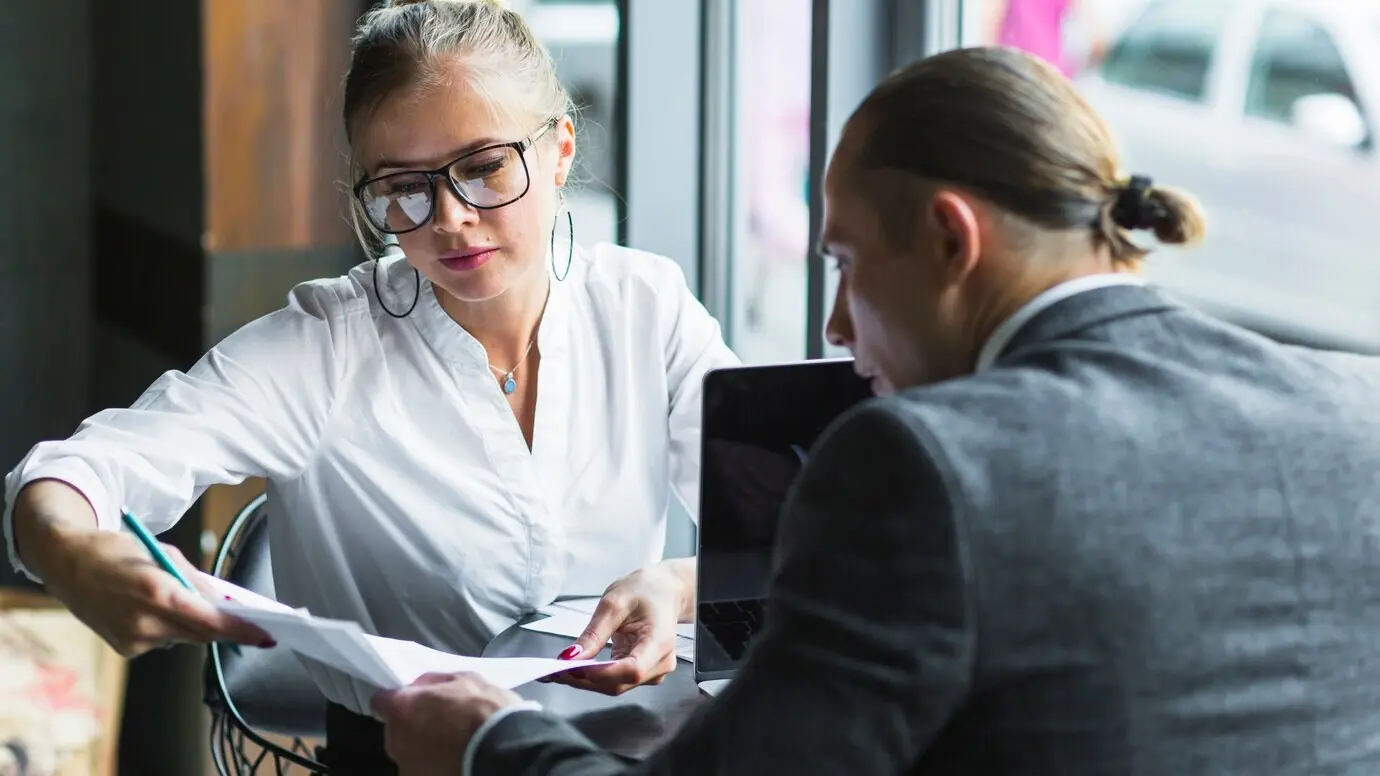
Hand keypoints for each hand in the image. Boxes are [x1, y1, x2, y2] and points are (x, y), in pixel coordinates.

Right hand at [17, 483, 271, 657]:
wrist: (65, 562)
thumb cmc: (118, 551)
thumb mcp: (163, 554)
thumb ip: (197, 581)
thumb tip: (228, 603)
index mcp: (157, 591)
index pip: (210, 620)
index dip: (241, 630)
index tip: (267, 635)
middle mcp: (144, 621)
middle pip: (201, 633)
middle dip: (222, 626)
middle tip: (245, 618)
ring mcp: (132, 639)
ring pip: (182, 638)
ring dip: (191, 624)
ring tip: (176, 599)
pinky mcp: (124, 649)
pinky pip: (162, 641)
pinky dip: (168, 628)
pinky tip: (150, 609)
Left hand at [372, 672, 522, 775]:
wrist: (504, 753)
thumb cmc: (484, 710)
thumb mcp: (465, 679)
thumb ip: (436, 681)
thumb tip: (421, 685)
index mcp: (402, 709)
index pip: (381, 701)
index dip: (397, 699)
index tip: (414, 701)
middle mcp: (395, 741)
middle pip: (396, 730)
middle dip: (413, 725)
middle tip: (441, 722)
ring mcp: (407, 767)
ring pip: (410, 753)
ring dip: (424, 748)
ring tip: (452, 745)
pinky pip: (423, 769)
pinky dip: (434, 766)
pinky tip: (455, 760)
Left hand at [547, 559, 690, 695]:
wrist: (665, 592)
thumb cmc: (645, 591)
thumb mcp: (614, 603)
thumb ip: (593, 633)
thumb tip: (570, 657)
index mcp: (660, 641)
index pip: (632, 669)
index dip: (601, 673)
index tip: (572, 668)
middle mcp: (661, 662)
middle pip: (620, 683)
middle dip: (585, 679)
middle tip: (553, 670)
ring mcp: (654, 671)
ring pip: (615, 686)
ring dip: (586, 681)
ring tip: (559, 669)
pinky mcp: (643, 673)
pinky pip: (616, 681)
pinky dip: (593, 677)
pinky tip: (575, 669)